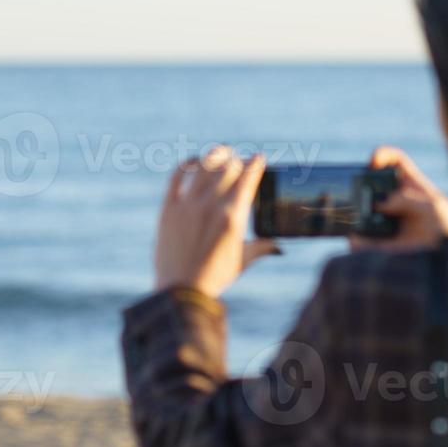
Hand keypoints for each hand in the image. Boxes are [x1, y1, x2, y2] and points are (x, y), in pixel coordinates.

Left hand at [153, 147, 277, 297]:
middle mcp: (211, 206)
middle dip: (237, 161)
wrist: (180, 292)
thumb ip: (261, 247)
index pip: (249, 176)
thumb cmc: (214, 278)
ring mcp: (188, 206)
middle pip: (228, 166)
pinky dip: (187, 164)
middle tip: (238, 163)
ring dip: (216, 156)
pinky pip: (178, 175)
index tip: (258, 159)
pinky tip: (194, 162)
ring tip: (221, 154)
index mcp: (234, 217)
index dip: (256, 162)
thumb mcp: (242, 261)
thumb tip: (279, 246)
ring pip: (204, 165)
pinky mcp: (168, 209)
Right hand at [348, 147, 447, 253]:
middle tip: (361, 194)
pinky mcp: (374, 243)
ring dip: (353, 212)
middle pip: (368, 184)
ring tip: (360, 220)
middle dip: (359, 185)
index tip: (373, 162)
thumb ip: (409, 200)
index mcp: (409, 184)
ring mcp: (380, 220)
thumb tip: (380, 204)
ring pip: (357, 210)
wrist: (446, 258)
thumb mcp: (434, 208)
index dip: (381, 156)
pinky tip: (360, 242)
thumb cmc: (446, 229)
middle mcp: (391, 199)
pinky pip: (356, 240)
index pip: (393, 161)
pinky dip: (355, 240)